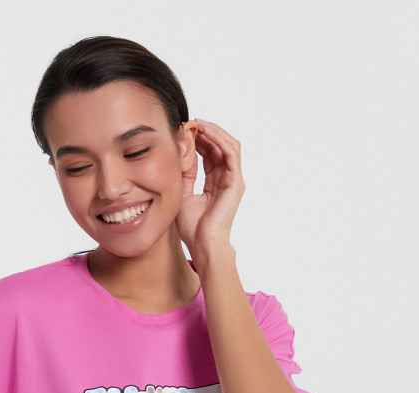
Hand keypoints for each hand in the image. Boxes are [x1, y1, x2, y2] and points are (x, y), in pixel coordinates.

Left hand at [175, 118, 245, 256]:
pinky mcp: (236, 182)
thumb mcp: (182, 193)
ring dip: (214, 131)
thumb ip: (185, 172)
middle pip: (219, 147)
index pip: (209, 154)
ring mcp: (233, 180)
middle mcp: (226, 179)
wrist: (203, 243)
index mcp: (214, 183)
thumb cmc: (192, 227)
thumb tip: (182, 151)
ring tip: (198, 123)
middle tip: (190, 122)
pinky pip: (231, 152)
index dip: (198, 140)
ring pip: (228, 145)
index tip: (184, 131)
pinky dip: (219, 139)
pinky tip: (205, 131)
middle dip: (205, 132)